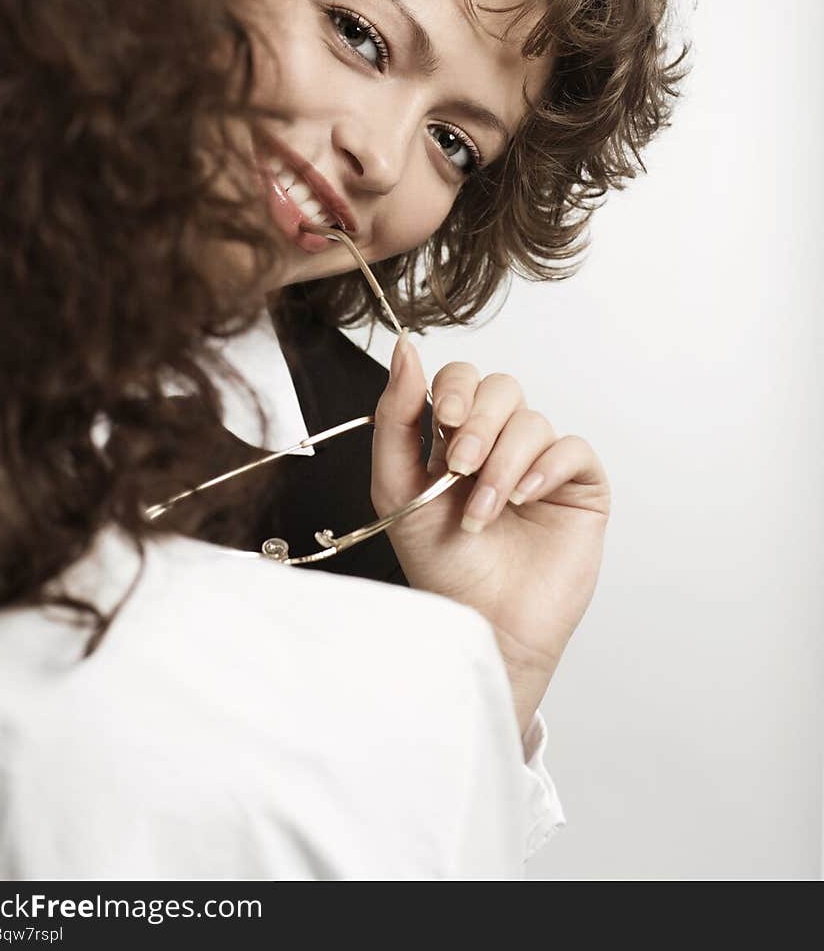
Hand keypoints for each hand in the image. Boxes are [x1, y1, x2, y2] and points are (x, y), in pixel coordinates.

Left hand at [371, 336, 609, 731]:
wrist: (481, 624)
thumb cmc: (440, 564)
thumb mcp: (396, 487)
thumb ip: (394, 418)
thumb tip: (403, 349)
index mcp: (456, 438)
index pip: (461, 379)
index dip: (453, 388)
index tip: (440, 417)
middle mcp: (501, 443)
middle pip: (500, 388)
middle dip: (477, 423)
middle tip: (460, 467)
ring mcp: (542, 464)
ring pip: (532, 421)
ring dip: (502, 463)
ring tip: (485, 511)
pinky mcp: (580, 487)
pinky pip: (572, 448)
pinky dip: (545, 469)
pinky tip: (525, 499)